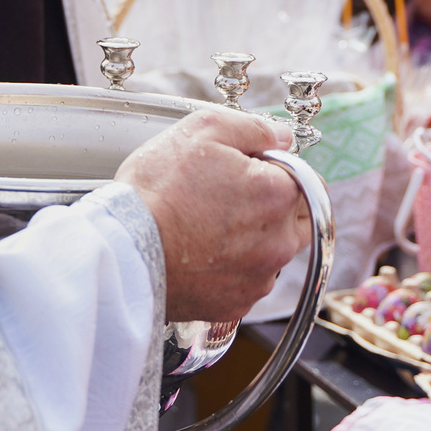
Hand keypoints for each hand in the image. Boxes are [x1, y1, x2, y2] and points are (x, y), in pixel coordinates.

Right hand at [119, 107, 309, 323]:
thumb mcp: (202, 129)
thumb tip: (280, 136)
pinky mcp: (236, 303)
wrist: (123, 252)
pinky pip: (248, 280)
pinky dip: (232, 267)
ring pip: (273, 252)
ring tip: (208, 226)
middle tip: (235, 196)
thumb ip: (253, 127)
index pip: (307, 178)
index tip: (249, 169)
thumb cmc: (157, 192)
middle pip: (299, 219)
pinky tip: (201, 253)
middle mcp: (279, 242)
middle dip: (278, 206)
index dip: (278, 169)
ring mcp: (259, 277)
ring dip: (255, 239)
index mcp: (278, 195)